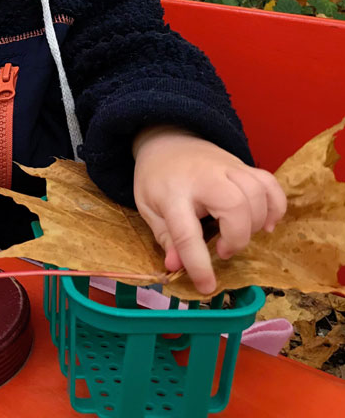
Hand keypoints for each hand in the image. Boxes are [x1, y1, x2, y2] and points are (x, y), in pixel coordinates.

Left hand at [132, 126, 286, 293]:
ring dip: (256, 224)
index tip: (207, 286)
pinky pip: (270, 183)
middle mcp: (203, 177)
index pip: (186, 232)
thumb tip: (176, 266)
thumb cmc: (157, 177)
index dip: (198, 264)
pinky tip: (266, 223)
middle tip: (223, 250)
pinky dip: (275, 206)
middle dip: (236, 237)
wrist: (168, 138)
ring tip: (239, 235)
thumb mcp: (148, 207)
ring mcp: (227, 167)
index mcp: (172, 192)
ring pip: (257, 194)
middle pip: (234, 205)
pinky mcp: (244, 165)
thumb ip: (165, 237)